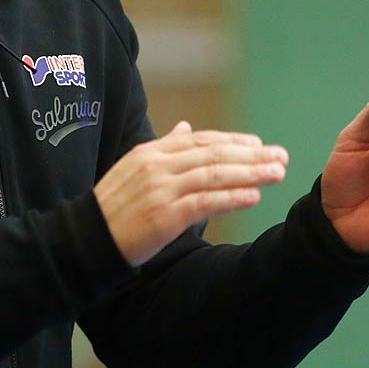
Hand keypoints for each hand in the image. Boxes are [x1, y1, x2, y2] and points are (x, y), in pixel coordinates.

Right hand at [95, 122, 289, 266]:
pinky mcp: (164, 216)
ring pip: (214, 175)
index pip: (200, 140)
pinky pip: (204, 203)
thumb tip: (185, 127)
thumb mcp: (134, 169)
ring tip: (276, 173)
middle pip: (213, 154)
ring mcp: (160, 190)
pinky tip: (253, 196)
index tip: (260, 145)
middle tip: (281, 156)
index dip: (233, 142)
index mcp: (150, 152)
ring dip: (250, 173)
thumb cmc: (114, 208)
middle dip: (251, 155)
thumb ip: (164, 148)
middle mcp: (157, 166)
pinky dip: (231, 197)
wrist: (87, 240)